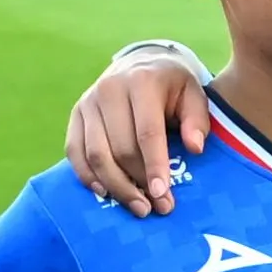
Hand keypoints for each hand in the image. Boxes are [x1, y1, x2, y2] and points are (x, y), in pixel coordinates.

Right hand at [69, 46, 217, 215]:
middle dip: (138, 182)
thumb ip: (197, 120)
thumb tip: (195, 148)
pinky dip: (87, 176)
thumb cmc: (172, 86)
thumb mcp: (194, 94)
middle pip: (120, 148)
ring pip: (96, 154)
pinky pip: (74, 151)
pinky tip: (105, 193)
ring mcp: (88, 102)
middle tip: (157, 207)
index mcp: (142, 81)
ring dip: (115, 186)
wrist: (141, 63)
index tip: (162, 195)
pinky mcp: (75, 114)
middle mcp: (110, 90)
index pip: (147, 132)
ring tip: (137, 207)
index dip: (154, 166)